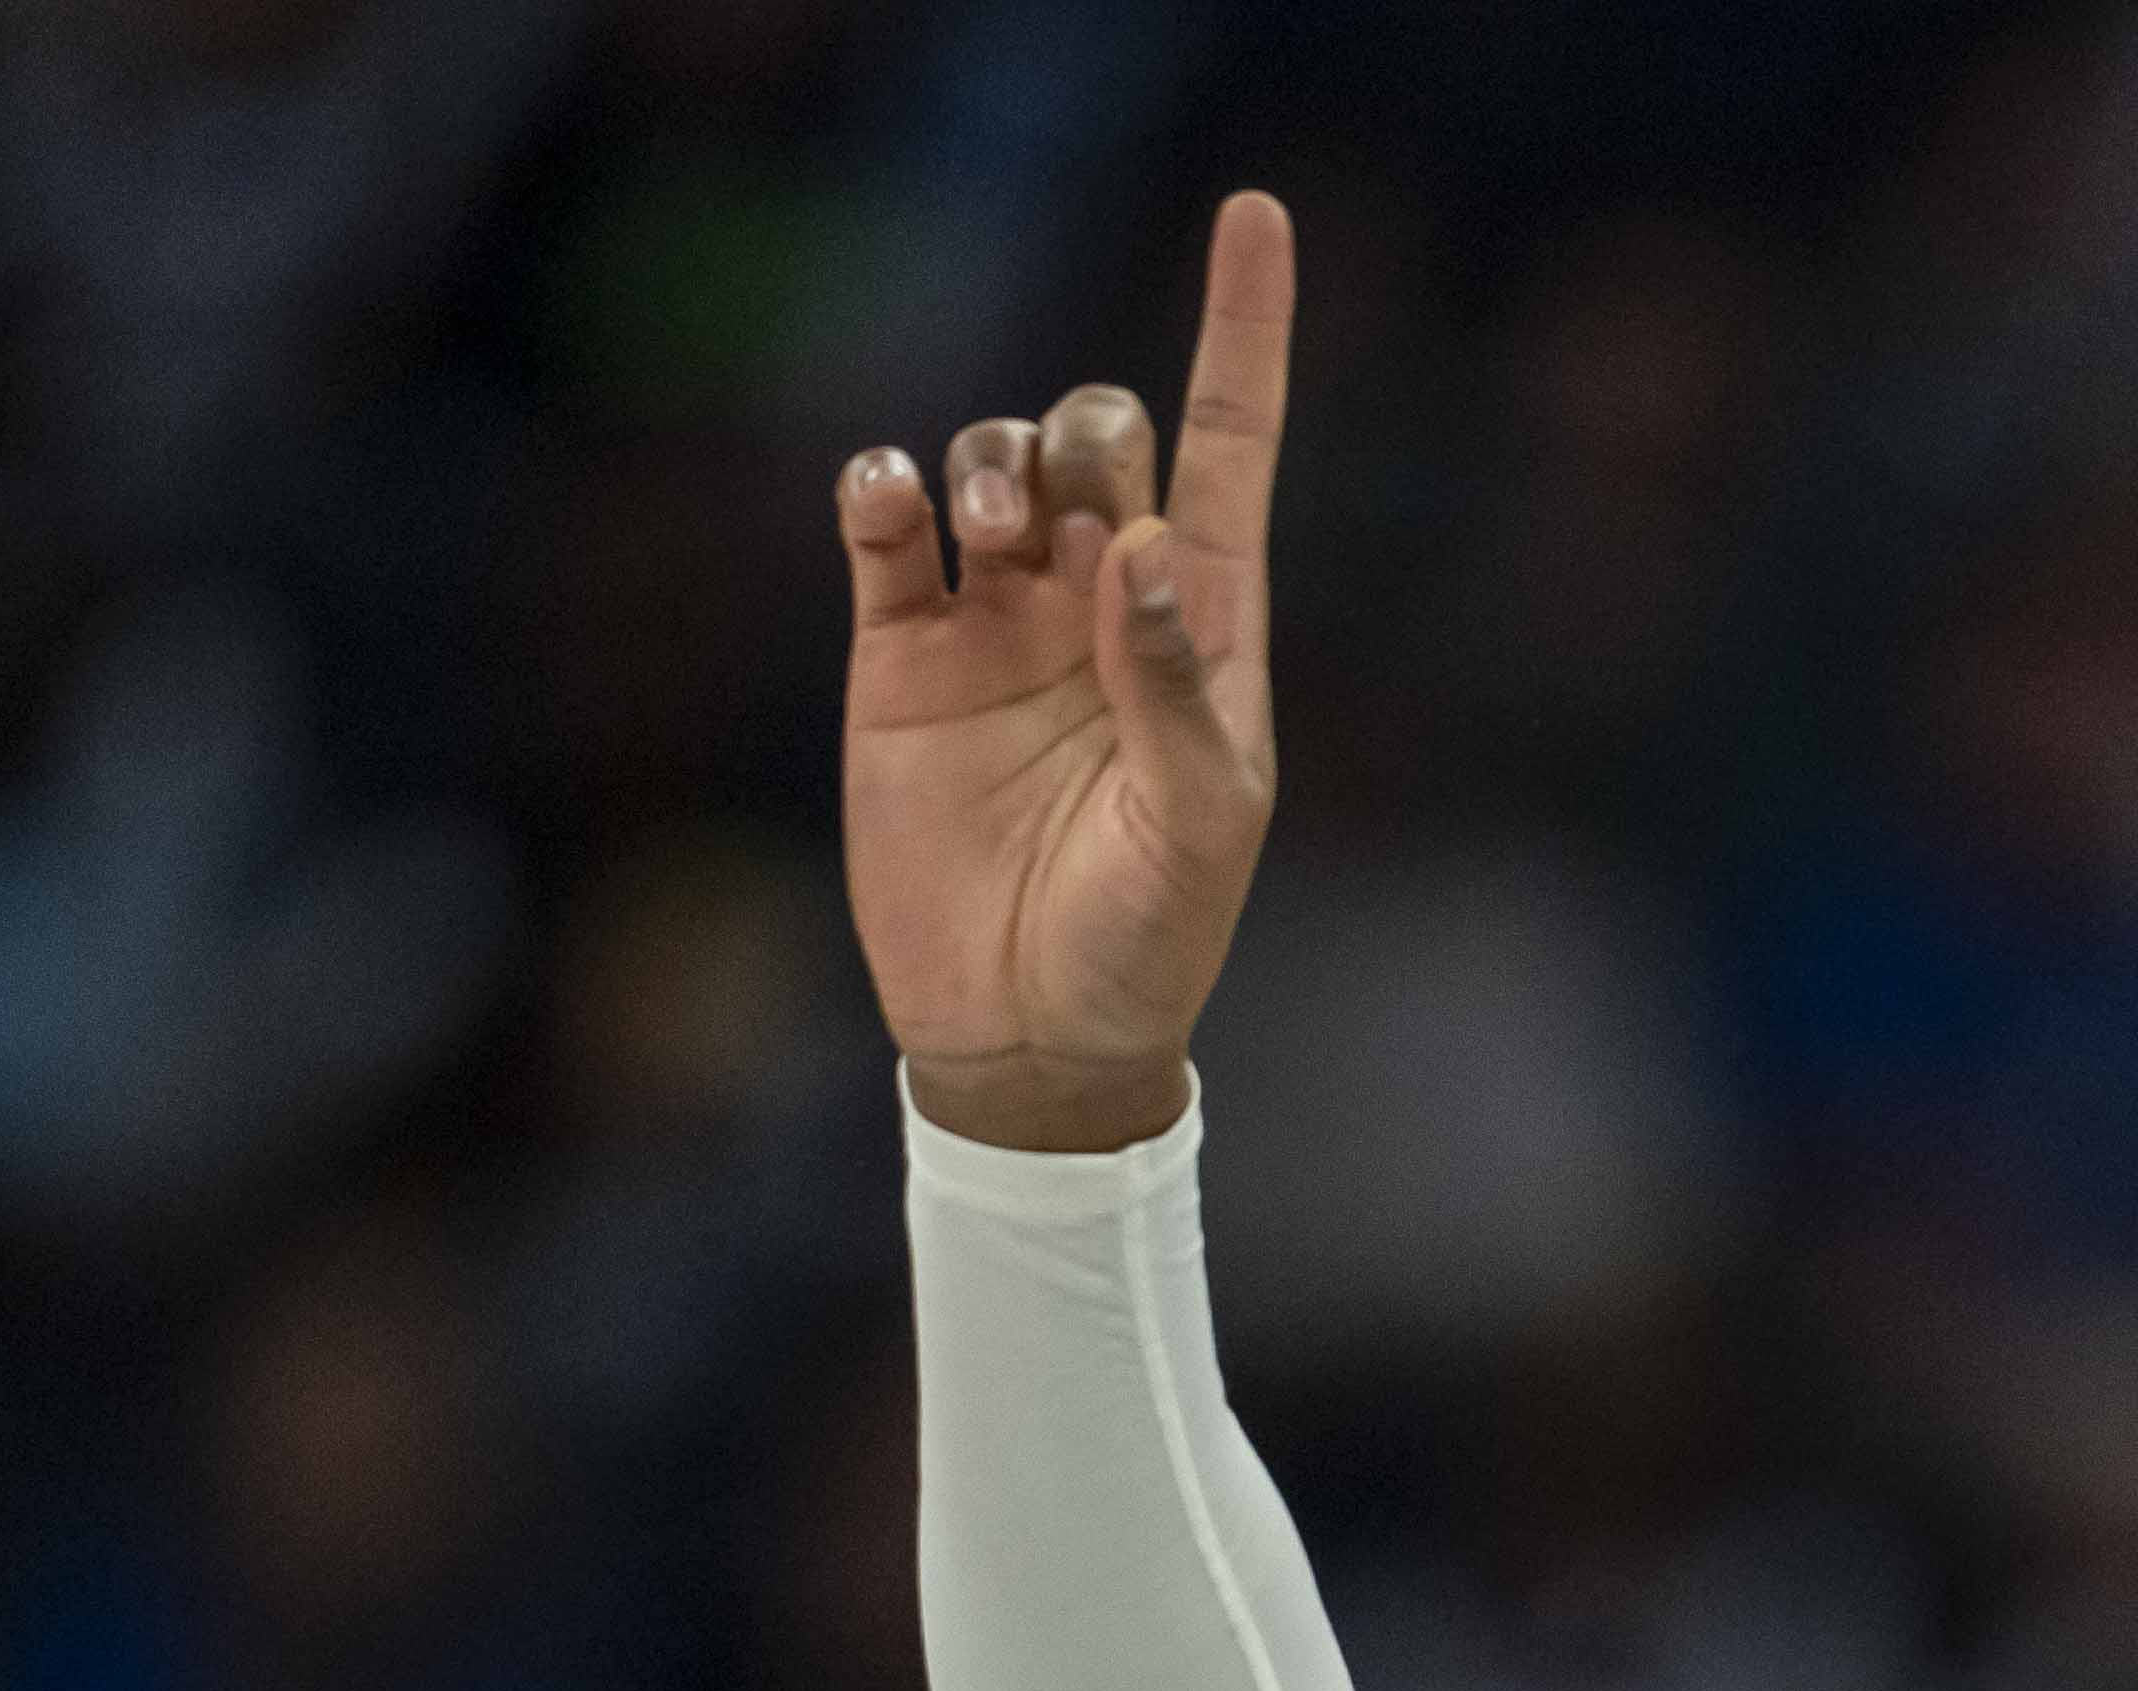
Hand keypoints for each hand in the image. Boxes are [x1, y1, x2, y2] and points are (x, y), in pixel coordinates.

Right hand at [835, 191, 1293, 1149]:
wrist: (1024, 1030)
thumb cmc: (1144, 939)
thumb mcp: (1196, 830)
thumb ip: (1174, 690)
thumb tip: (1148, 551)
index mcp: (1202, 627)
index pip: (1231, 447)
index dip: (1243, 329)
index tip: (1254, 214)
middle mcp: (1098, 600)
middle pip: (1101, 434)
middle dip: (1090, 435)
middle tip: (1064, 525)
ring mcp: (997, 620)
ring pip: (996, 459)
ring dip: (993, 463)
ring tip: (984, 533)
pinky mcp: (900, 655)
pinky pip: (885, 529)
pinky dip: (883, 490)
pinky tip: (890, 505)